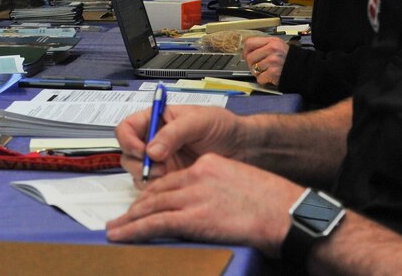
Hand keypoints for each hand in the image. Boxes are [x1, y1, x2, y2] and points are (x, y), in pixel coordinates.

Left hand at [106, 153, 298, 256]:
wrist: (285, 212)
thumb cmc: (273, 204)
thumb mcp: (240, 184)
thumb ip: (218, 190)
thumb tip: (208, 207)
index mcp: (209, 165)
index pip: (173, 179)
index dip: (154, 193)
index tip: (143, 203)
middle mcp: (197, 176)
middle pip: (158, 191)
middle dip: (138, 206)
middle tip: (122, 217)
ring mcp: (193, 196)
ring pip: (151, 207)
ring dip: (130, 220)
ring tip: (115, 229)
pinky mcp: (193, 217)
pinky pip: (156, 223)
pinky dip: (134, 230)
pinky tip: (122, 235)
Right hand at [115, 104, 246, 182]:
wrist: (243, 149)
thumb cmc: (223, 126)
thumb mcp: (199, 121)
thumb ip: (174, 133)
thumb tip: (151, 150)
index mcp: (157, 120)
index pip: (127, 128)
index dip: (128, 139)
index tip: (141, 150)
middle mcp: (154, 141)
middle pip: (128, 154)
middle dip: (138, 163)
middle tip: (158, 167)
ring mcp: (161, 162)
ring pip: (137, 173)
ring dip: (147, 177)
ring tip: (169, 175)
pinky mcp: (169, 180)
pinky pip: (152, 188)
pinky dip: (157, 190)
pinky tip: (174, 184)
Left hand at [242, 36, 287, 85]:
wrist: (302, 69)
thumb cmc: (288, 58)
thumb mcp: (278, 45)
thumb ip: (264, 46)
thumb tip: (247, 52)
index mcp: (272, 41)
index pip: (250, 42)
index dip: (246, 51)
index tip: (246, 55)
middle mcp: (272, 49)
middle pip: (250, 57)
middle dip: (251, 64)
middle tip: (258, 66)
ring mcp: (273, 61)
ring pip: (253, 68)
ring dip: (258, 73)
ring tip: (266, 71)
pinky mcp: (273, 72)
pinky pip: (259, 78)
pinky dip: (263, 80)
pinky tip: (269, 76)